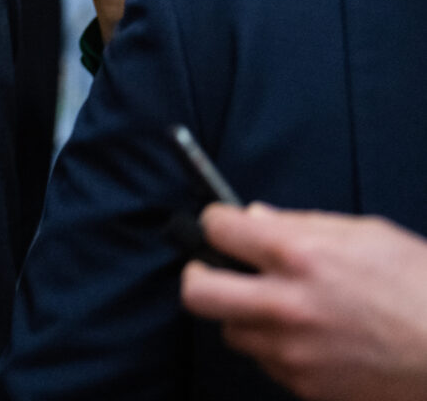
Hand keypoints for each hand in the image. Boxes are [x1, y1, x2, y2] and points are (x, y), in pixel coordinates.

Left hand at [182, 203, 426, 400]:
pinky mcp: (306, 386)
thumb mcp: (367, 235)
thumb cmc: (421, 287)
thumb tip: (256, 218)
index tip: (222, 227)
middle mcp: (287, 304)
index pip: (218, 229)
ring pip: (232, 332)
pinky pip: (267, 363)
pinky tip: (310, 339)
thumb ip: (302, 224)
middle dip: (199, 275)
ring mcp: (293, 350)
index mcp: (300, 255)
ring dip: (244, 317)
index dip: (217, 223)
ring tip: (279, 309)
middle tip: (214, 270)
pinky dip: (278, 349)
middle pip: (198, 292)